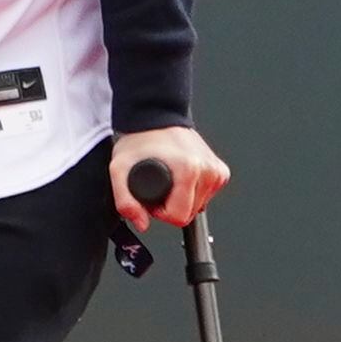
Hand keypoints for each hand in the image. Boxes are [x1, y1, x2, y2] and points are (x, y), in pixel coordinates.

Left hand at [110, 125, 230, 231]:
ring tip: (168, 178)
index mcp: (189, 170)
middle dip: (170, 206)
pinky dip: (193, 192)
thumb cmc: (140, 139)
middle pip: (189, 213)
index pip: (179, 216)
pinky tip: (180, 177)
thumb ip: (125, 201)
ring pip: (199, 206)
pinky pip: (207, 195)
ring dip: (182, 199)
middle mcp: (207, 170)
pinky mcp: (221, 170)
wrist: (155, 117)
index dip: (160, 212)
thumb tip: (141, 224)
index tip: (151, 198)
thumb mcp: (119, 169)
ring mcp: (216, 170)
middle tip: (158, 186)